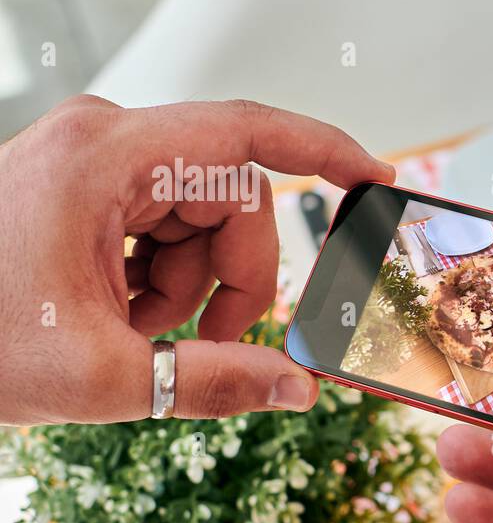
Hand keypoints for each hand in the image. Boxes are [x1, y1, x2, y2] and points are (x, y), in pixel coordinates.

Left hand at [0, 96, 392, 424]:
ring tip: (137, 332)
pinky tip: (121, 314)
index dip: (325, 153)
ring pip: (202, 217)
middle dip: (235, 274)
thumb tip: (300, 387)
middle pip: (231, 196)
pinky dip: (163, 277)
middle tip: (208, 341)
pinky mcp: (86, 185)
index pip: (247, 135)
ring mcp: (92, 161)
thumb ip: (216, 379)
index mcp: (106, 157)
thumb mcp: (102, 374)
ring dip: (192, 284)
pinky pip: (166, 224)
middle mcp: (103, 141)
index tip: (377, 179)